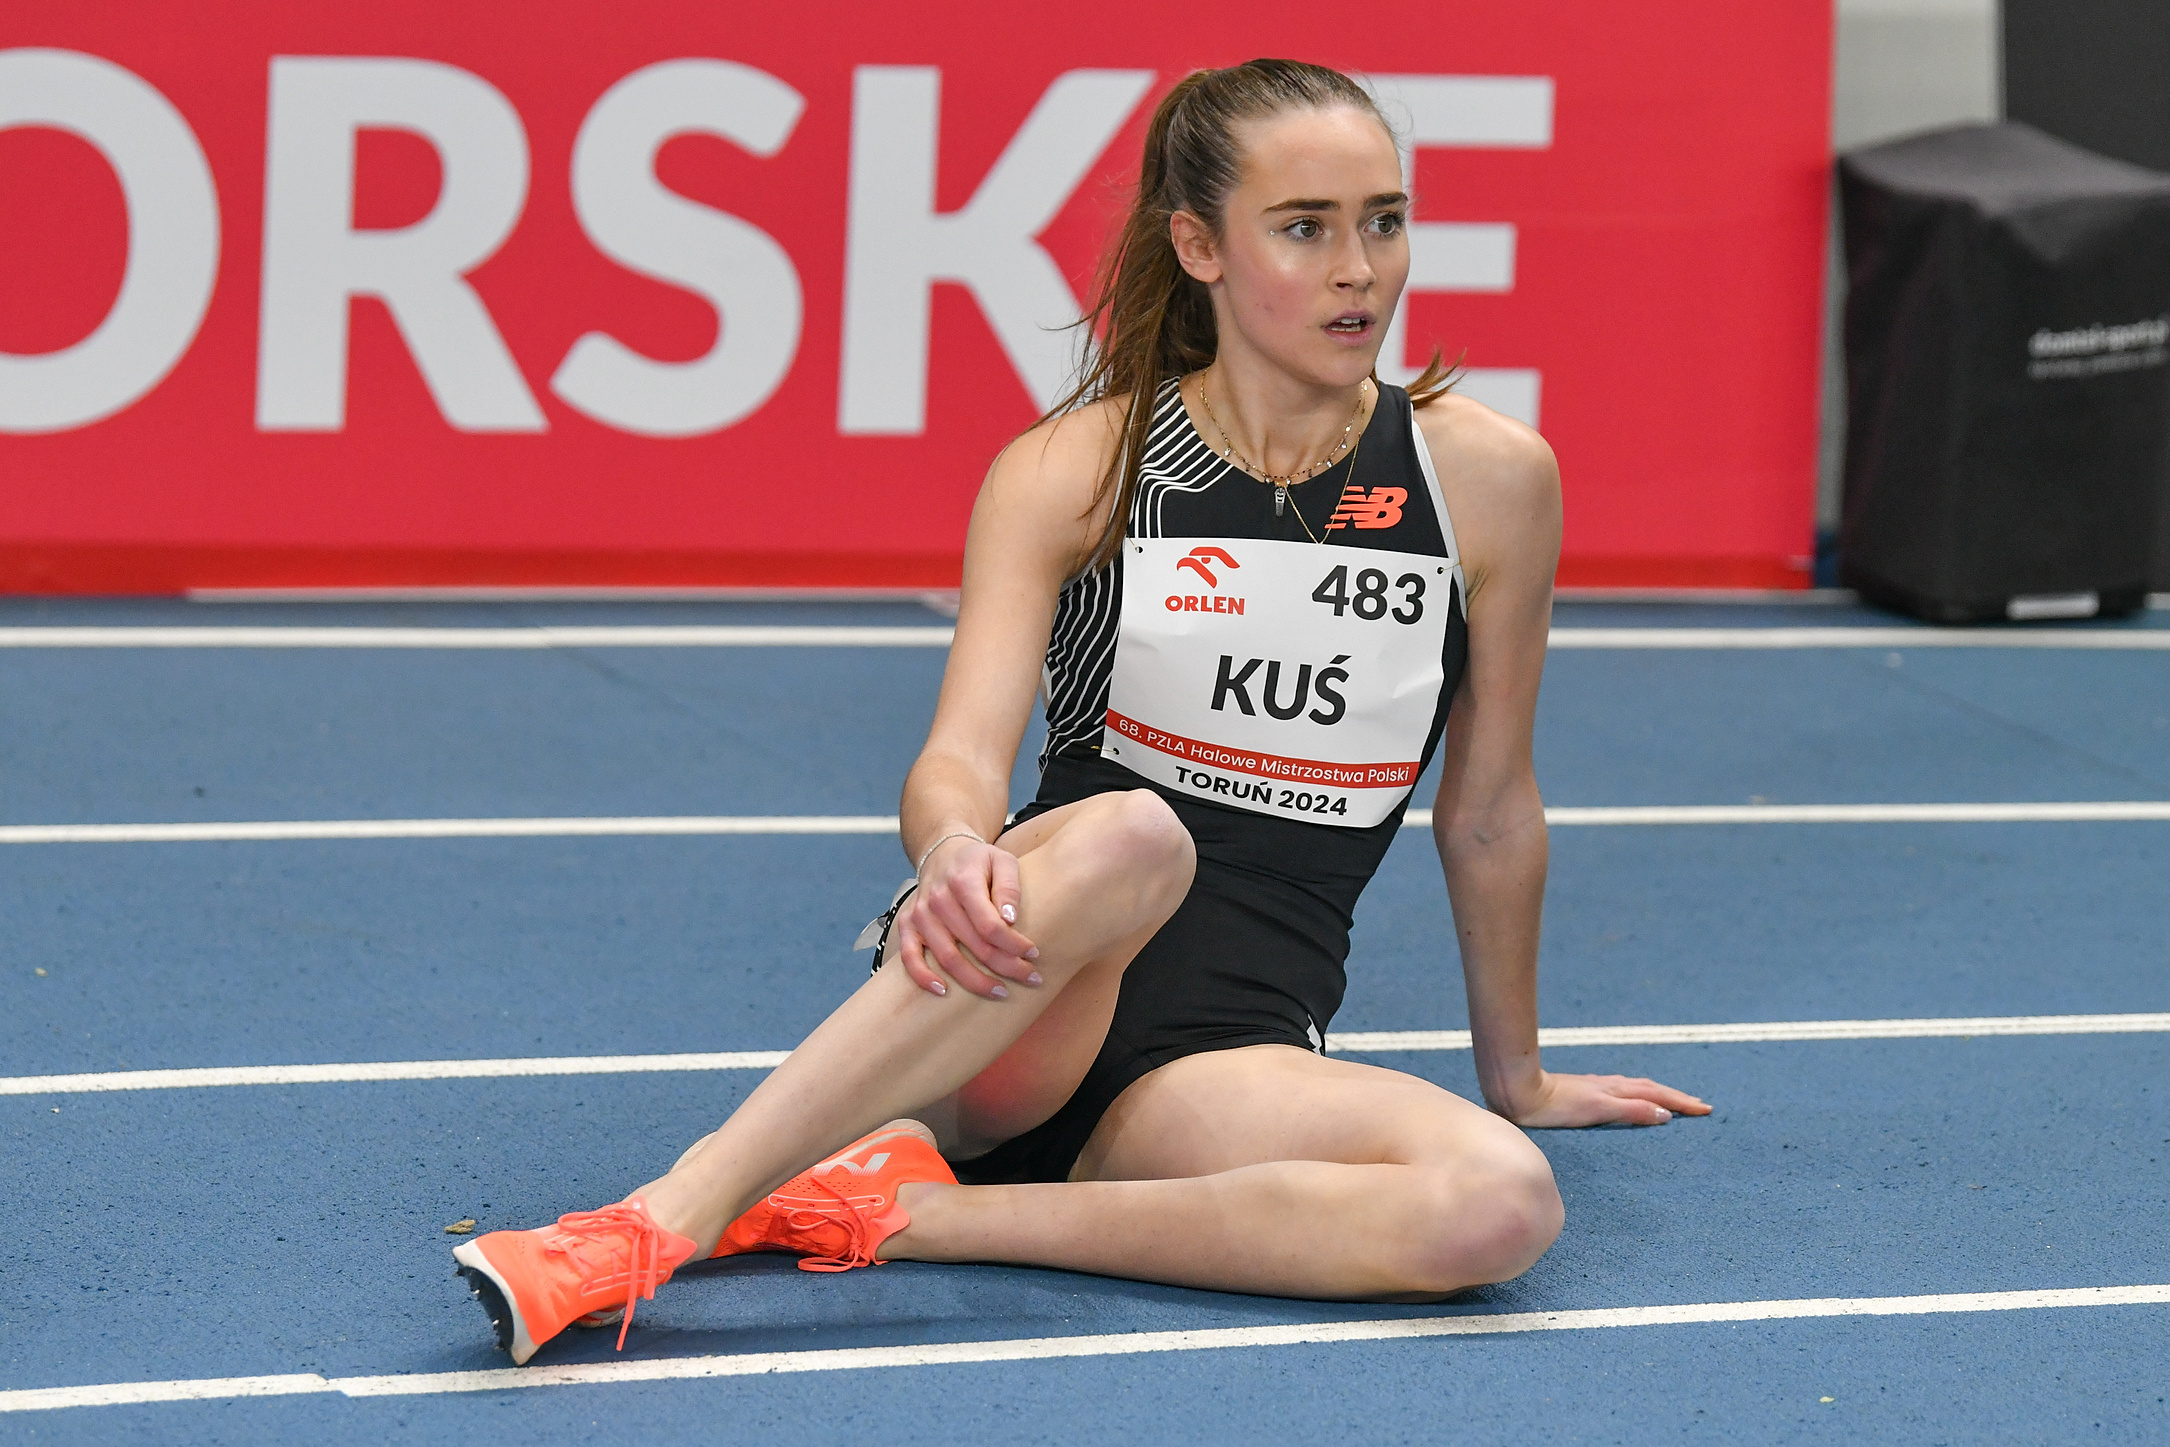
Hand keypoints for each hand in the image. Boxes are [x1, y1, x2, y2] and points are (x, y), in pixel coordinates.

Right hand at [897, 834, 1040, 998]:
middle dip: (1007, 967)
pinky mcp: (907, 924)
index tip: (1034, 954)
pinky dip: (922, 977)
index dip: (1014, 945)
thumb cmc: (978, 862)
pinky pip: (909, 956)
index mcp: (963, 882)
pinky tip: (943, 991)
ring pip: (948, 958)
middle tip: (1030, 978)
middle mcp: (938, 899)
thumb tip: (1010, 918)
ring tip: (1001, 991)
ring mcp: (920, 914)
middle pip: (975, 946)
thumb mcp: (1002, 860)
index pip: (991, 925)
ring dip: (976, 981)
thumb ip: (1009, 887)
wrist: (942, 853)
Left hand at [1503, 1070, 1709, 1128]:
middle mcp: (1611, 1086)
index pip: (1658, 1095)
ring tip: (1675, 1101)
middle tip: (1700, 1106)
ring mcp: (1599, 1087)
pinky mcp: (1587, 1092)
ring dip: (1660, 1094)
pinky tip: (1633, 1098)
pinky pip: (1624, 1091)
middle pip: (1652, 1089)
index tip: (1705, 1109)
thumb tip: (1666, 1114)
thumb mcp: (1599, 1110)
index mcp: (1617, 1090)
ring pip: (1638, 1088)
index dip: (1682, 1103)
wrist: (1522, 1093)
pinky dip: (1639, 1095)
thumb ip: (1631, 1111)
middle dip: (1677, 1098)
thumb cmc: (1558, 1105)